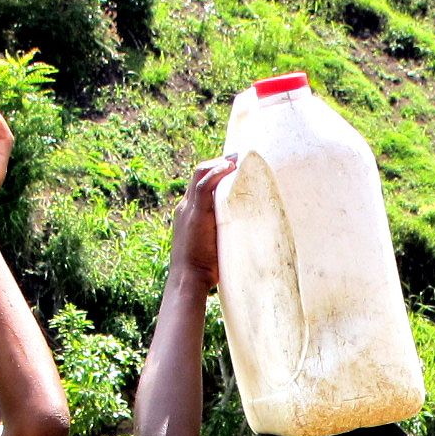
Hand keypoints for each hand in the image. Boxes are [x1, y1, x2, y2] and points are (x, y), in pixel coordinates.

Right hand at [174, 155, 234, 283]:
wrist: (189, 279)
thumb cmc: (204, 271)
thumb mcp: (216, 248)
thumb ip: (225, 236)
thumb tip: (248, 238)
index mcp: (189, 214)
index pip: (200, 186)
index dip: (216, 174)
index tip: (233, 169)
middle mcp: (186, 207)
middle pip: (199, 175)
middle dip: (218, 163)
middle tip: (239, 156)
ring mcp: (187, 209)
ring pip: (200, 175)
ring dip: (218, 163)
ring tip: (237, 158)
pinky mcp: (193, 213)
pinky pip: (203, 185)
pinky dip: (215, 173)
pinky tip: (229, 167)